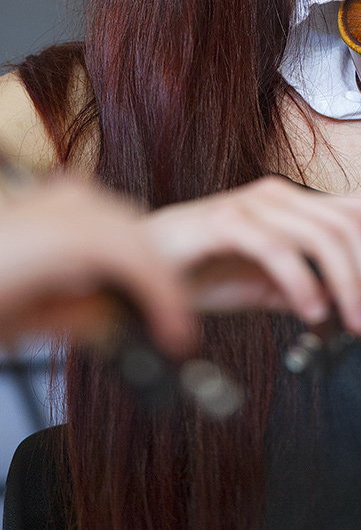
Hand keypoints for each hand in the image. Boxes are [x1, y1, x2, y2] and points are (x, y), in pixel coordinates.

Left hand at [0, 174, 194, 355]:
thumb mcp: (8, 330)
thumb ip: (72, 320)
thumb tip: (121, 320)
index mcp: (27, 243)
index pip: (122, 247)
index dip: (161, 286)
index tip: (174, 328)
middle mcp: (28, 209)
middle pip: (119, 221)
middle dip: (153, 269)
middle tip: (166, 318)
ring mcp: (25, 199)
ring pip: (103, 206)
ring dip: (132, 248)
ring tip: (140, 296)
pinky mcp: (21, 203)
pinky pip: (77, 204)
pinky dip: (103, 232)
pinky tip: (101, 269)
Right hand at [145, 175, 360, 334]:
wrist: (140, 269)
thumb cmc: (201, 272)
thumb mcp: (269, 285)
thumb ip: (309, 287)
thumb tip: (350, 304)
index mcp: (295, 204)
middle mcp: (279, 195)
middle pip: (350, 224)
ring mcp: (252, 204)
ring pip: (322, 235)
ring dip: (346, 283)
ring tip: (348, 321)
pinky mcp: (224, 222)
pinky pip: (277, 248)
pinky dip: (301, 282)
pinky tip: (308, 311)